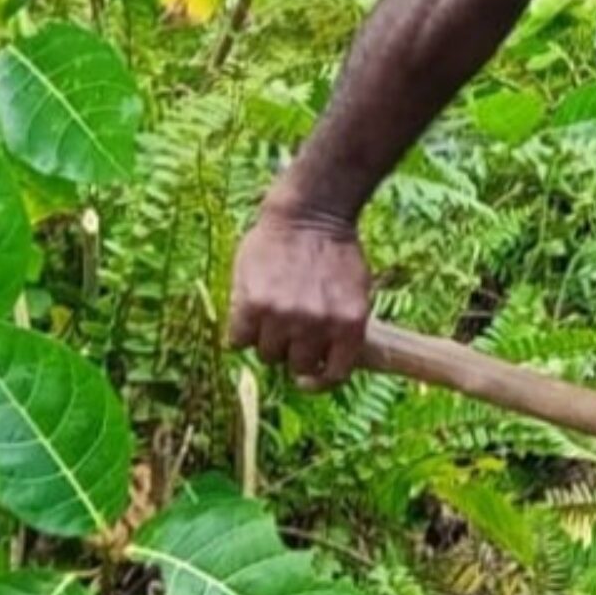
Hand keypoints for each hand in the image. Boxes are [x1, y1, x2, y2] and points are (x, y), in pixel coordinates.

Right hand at [225, 204, 373, 390]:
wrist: (309, 214)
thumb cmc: (334, 252)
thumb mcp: (356, 292)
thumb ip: (344, 327)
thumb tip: (328, 364)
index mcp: (350, 324)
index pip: (334, 375)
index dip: (319, 380)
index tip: (307, 378)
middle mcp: (318, 325)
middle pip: (295, 365)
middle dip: (291, 352)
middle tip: (287, 330)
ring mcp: (284, 316)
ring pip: (266, 354)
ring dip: (265, 340)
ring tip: (269, 314)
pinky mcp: (252, 305)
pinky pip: (239, 340)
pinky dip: (240, 332)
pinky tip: (248, 312)